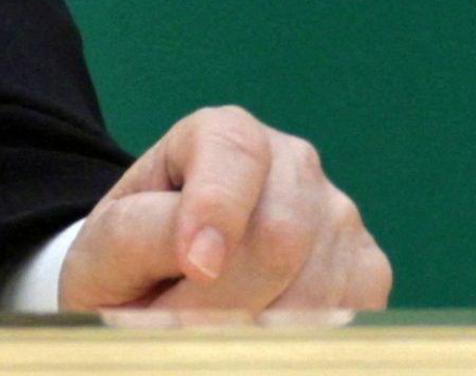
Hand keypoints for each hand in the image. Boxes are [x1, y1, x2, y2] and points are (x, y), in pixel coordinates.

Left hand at [57, 107, 393, 314]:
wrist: (163, 282)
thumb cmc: (132, 257)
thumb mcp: (109, 242)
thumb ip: (141, 235)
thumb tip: (207, 257)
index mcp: (224, 134)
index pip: (235, 157)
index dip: (218, 210)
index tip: (195, 266)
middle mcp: (293, 162)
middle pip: (278, 238)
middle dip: (222, 302)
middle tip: (175, 327)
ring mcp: (338, 214)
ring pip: (315, 289)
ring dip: (255, 331)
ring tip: (209, 330)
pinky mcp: (367, 270)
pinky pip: (346, 318)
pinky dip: (297, 342)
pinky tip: (258, 336)